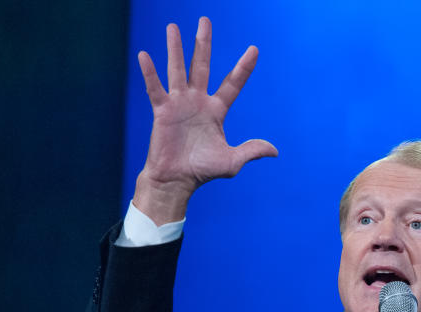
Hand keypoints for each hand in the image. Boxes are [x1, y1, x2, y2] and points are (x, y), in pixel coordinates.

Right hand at [133, 17, 277, 224]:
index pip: (233, 84)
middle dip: (203, 43)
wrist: (177, 181)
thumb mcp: (232, 161)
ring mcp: (179, 104)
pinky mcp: (162, 111)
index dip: (243, 68)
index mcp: (216, 110)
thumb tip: (274, 151)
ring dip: (176, 48)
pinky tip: (145, 55)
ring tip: (173, 26)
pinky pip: (155, 88)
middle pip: (201, 66)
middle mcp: (197, 101)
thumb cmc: (203, 171)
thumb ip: (251, 151)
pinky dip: (150, 73)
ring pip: (178, 70)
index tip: (254, 49)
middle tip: (205, 20)